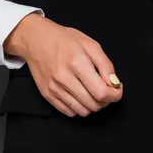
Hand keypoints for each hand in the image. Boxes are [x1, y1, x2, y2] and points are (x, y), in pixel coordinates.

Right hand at [4, 13, 122, 117]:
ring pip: (82, 111)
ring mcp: (54, 89)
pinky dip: (79, 107)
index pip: (101, 92)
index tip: (117, 89)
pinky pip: (69, 112)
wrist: (36, 40)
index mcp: (78, 63)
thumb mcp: (91, 45)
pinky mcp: (47, 95)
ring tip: (93, 92)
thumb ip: (106, 65)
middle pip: (93, 104)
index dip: (114, 94)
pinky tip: (81, 95)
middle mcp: (64, 79)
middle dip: (106, 100)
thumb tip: (114, 83)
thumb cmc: (65, 40)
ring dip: (93, 105)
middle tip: (106, 89)